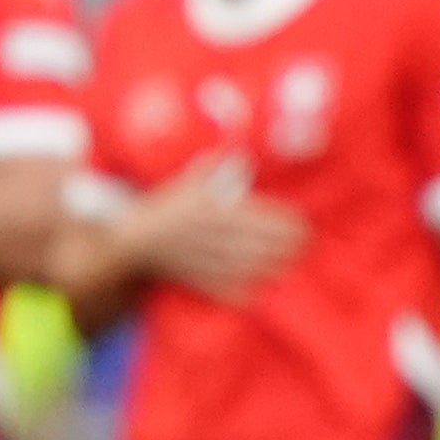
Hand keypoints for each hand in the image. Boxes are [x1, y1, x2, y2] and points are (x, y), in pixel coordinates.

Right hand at [134, 154, 308, 301]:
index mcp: (215, 211)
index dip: (287, 224)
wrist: (135, 239)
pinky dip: (247, 291)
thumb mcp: (189, 180)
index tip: (302, 225)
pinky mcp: (199, 279)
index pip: (262, 218)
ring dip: (274, 266)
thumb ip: (215, 163)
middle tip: (305, 245)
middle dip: (288, 246)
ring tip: (290, 263)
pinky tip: (262, 289)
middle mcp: (214, 236)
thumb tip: (240, 149)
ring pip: (250, 267)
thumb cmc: (168, 206)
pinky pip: (228, 289)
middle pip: (261, 244)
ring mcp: (207, 260)